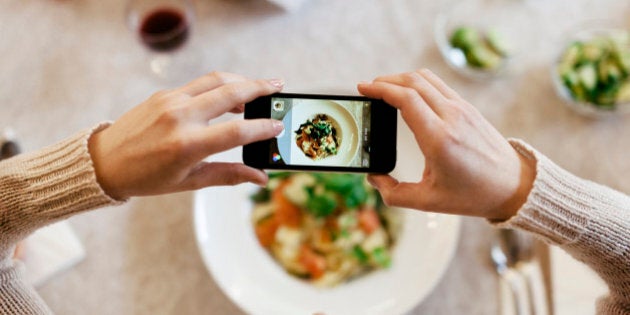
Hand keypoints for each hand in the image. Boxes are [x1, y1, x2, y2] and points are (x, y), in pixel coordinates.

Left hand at [88, 72, 284, 199]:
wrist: (104, 161)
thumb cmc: (146, 177)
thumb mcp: (189, 182)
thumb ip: (229, 175)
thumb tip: (261, 178)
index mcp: (187, 145)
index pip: (237, 131)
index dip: (262, 128)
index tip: (279, 126)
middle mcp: (180, 117)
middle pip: (231, 93)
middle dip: (260, 87)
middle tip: (280, 87)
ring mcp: (171, 101)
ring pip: (216, 80)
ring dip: (242, 80)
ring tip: (260, 86)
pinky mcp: (164, 94)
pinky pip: (199, 84)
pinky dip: (220, 85)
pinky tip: (230, 94)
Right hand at [358, 69, 534, 220]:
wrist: (514, 185)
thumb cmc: (473, 195)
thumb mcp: (428, 201)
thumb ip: (394, 194)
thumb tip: (374, 179)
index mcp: (439, 138)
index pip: (406, 98)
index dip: (380, 89)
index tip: (362, 89)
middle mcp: (451, 117)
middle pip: (412, 81)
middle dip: (385, 81)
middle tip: (368, 89)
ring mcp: (462, 109)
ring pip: (426, 78)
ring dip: (401, 78)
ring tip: (385, 89)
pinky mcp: (468, 108)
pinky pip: (438, 85)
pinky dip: (418, 83)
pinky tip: (408, 94)